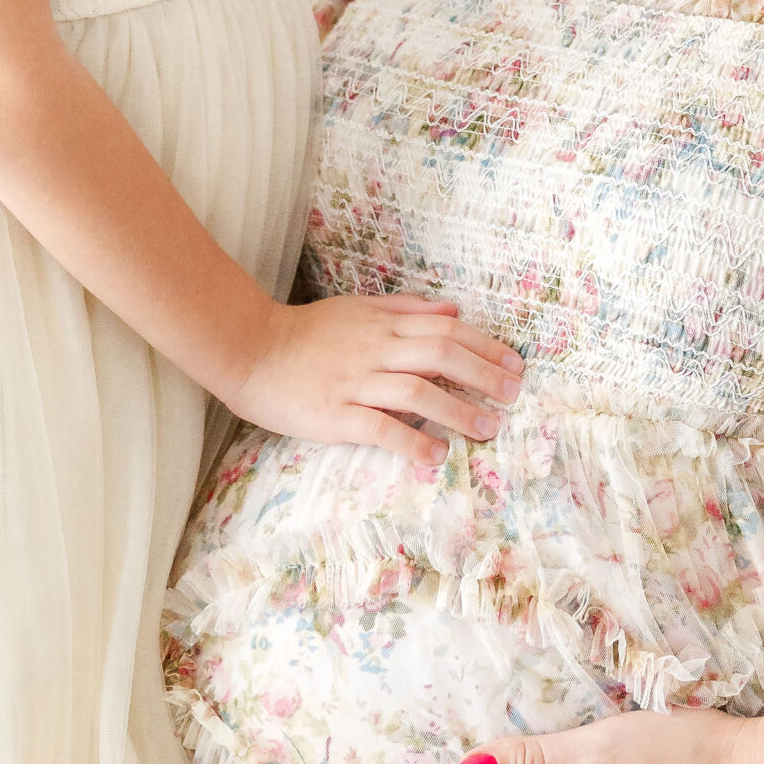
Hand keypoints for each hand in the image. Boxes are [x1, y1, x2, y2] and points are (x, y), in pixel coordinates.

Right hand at [227, 293, 523, 470]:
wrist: (249, 350)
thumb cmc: (305, 333)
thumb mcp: (357, 309)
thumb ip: (405, 309)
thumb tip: (452, 309)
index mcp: (383, 324)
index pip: (446, 331)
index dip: (486, 347)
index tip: (515, 365)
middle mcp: (375, 350)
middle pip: (442, 356)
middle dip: (484, 376)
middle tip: (514, 396)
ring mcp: (355, 382)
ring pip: (418, 392)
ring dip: (459, 411)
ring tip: (487, 429)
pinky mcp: (335, 414)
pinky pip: (380, 428)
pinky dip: (412, 442)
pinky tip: (436, 455)